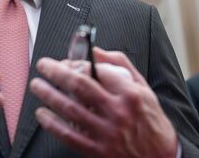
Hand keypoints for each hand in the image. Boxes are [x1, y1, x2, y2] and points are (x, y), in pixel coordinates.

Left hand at [30, 48, 177, 157]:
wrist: (160, 156)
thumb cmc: (150, 121)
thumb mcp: (144, 88)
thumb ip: (121, 66)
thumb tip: (96, 50)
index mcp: (130, 93)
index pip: (98, 70)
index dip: (77, 62)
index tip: (67, 60)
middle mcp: (118, 111)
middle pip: (79, 85)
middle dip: (56, 72)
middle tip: (43, 65)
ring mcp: (106, 132)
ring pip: (69, 108)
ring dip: (48, 94)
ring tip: (37, 85)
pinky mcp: (97, 149)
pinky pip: (68, 134)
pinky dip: (51, 123)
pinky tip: (42, 114)